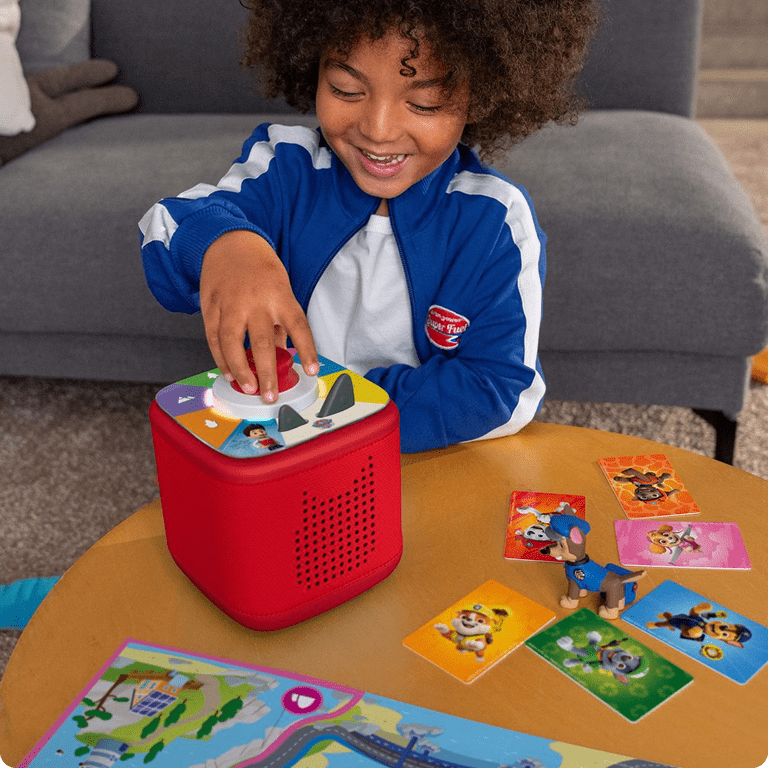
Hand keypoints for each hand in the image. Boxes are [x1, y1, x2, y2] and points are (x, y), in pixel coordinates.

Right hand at [200, 230, 317, 400]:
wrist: (230, 242)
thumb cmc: (261, 269)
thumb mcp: (281, 290)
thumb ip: (282, 325)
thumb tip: (285, 356)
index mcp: (280, 295)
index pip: (298, 326)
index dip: (307, 350)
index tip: (312, 370)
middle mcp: (256, 300)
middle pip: (261, 341)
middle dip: (267, 372)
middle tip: (270, 395)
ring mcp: (231, 303)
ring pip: (231, 342)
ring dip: (239, 369)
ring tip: (248, 387)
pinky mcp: (210, 306)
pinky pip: (213, 338)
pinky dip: (220, 358)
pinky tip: (228, 373)